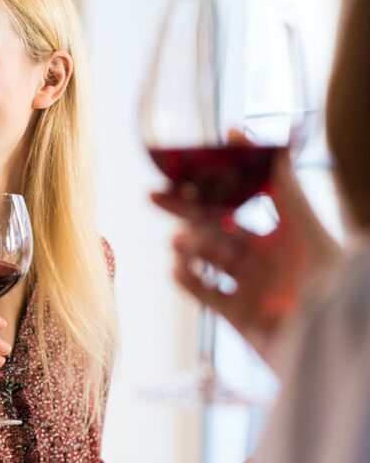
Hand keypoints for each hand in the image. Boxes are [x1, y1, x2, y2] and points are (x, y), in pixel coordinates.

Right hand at [152, 153, 339, 365]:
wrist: (332, 344)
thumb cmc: (333, 282)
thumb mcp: (308, 229)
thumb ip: (283, 188)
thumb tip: (257, 142)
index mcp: (282, 232)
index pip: (241, 198)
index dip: (216, 179)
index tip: (189, 162)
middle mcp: (262, 255)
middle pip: (213, 225)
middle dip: (183, 210)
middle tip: (153, 195)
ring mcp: (247, 285)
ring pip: (203, 257)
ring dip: (187, 245)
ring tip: (179, 243)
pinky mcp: (236, 314)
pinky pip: (202, 292)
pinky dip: (187, 280)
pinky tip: (178, 270)